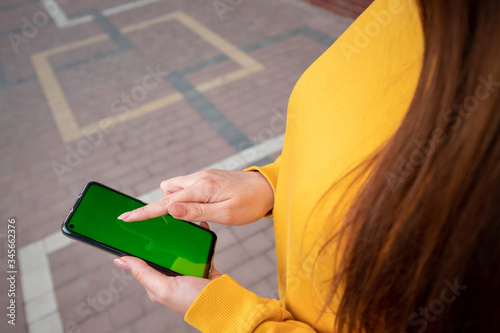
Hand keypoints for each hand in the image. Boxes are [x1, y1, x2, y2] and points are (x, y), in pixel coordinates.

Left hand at [113, 222, 221, 315]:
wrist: (225, 303)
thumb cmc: (194, 301)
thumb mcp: (164, 288)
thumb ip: (143, 273)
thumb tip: (119, 260)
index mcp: (158, 283)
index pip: (142, 262)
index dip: (137, 247)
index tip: (133, 230)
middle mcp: (171, 277)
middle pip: (162, 253)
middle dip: (160, 239)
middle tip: (158, 221)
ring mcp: (187, 270)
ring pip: (179, 249)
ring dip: (180, 237)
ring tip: (177, 221)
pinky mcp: (201, 265)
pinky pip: (196, 249)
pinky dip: (198, 239)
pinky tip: (197, 229)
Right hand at [118, 169, 273, 224]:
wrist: (268, 187)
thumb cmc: (251, 203)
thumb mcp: (226, 213)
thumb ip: (197, 212)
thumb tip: (171, 210)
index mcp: (201, 188)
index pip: (165, 202)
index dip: (144, 212)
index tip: (125, 218)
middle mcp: (198, 179)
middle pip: (166, 193)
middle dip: (161, 208)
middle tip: (167, 224)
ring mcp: (203, 177)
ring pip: (175, 188)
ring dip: (175, 202)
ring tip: (191, 218)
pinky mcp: (207, 178)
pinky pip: (187, 187)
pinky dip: (186, 198)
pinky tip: (199, 210)